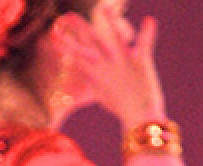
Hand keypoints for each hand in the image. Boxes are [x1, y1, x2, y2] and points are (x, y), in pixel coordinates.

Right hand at [55, 9, 165, 127]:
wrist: (138, 117)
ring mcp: (123, 64)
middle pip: (89, 45)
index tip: (53, 34)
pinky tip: (149, 20)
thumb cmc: (121, 106)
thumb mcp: (102, 93)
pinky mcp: (141, 63)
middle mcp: (106, 68)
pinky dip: (147, 33)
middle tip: (67, 16)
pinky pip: (144, 44)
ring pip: (114, 40)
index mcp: (96, 75)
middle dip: (78, 29)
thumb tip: (85, 77)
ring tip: (105, 8)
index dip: (64, 45)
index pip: (76, 57)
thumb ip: (95, 80)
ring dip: (109, 23)